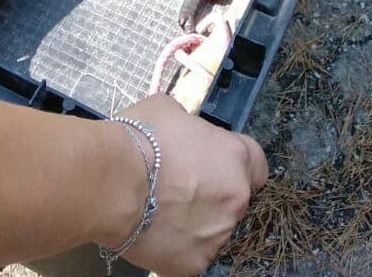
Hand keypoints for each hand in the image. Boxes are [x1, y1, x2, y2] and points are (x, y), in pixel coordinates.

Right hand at [99, 95, 266, 276]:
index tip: (216, 163)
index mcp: (234, 157)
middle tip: (180, 185)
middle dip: (213, 191)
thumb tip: (184, 132)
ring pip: (214, 227)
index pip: (257, 164)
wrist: (114, 183)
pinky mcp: (195, 264)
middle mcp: (236, 198)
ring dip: (197, 218)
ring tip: (162, 209)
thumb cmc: (140, 139)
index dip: (236, 163)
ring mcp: (217, 235)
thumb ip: (188, 124)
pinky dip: (178, 244)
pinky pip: (192, 252)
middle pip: (234, 196)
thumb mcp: (168, 110)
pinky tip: (155, 230)